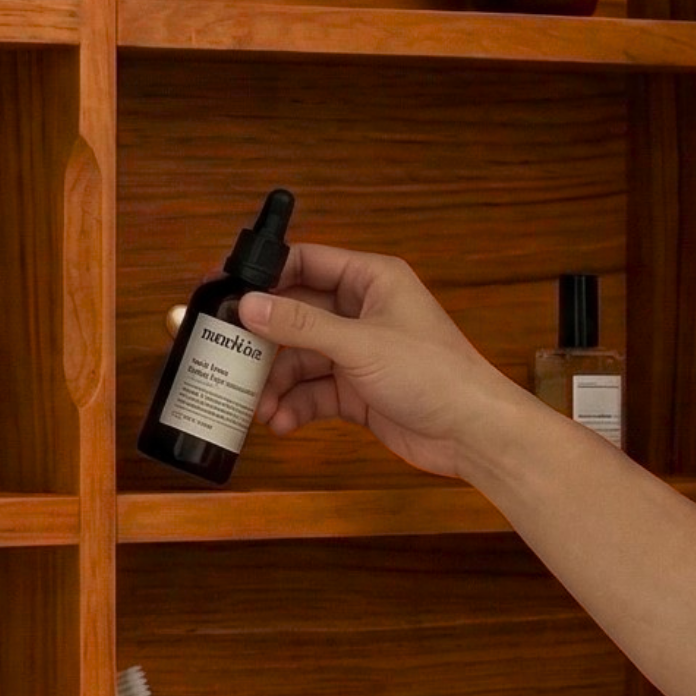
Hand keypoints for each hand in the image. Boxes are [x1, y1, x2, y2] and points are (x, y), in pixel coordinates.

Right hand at [238, 242, 526, 481]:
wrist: (471, 432)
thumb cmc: (432, 373)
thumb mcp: (359, 345)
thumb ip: (301, 325)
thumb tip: (248, 304)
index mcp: (370, 280)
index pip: (307, 263)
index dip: (265, 275)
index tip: (224, 289)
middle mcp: (361, 311)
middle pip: (296, 316)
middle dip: (264, 341)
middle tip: (226, 357)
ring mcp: (358, 353)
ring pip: (301, 359)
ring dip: (276, 383)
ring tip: (259, 407)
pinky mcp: (357, 390)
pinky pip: (314, 391)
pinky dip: (296, 405)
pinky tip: (282, 422)